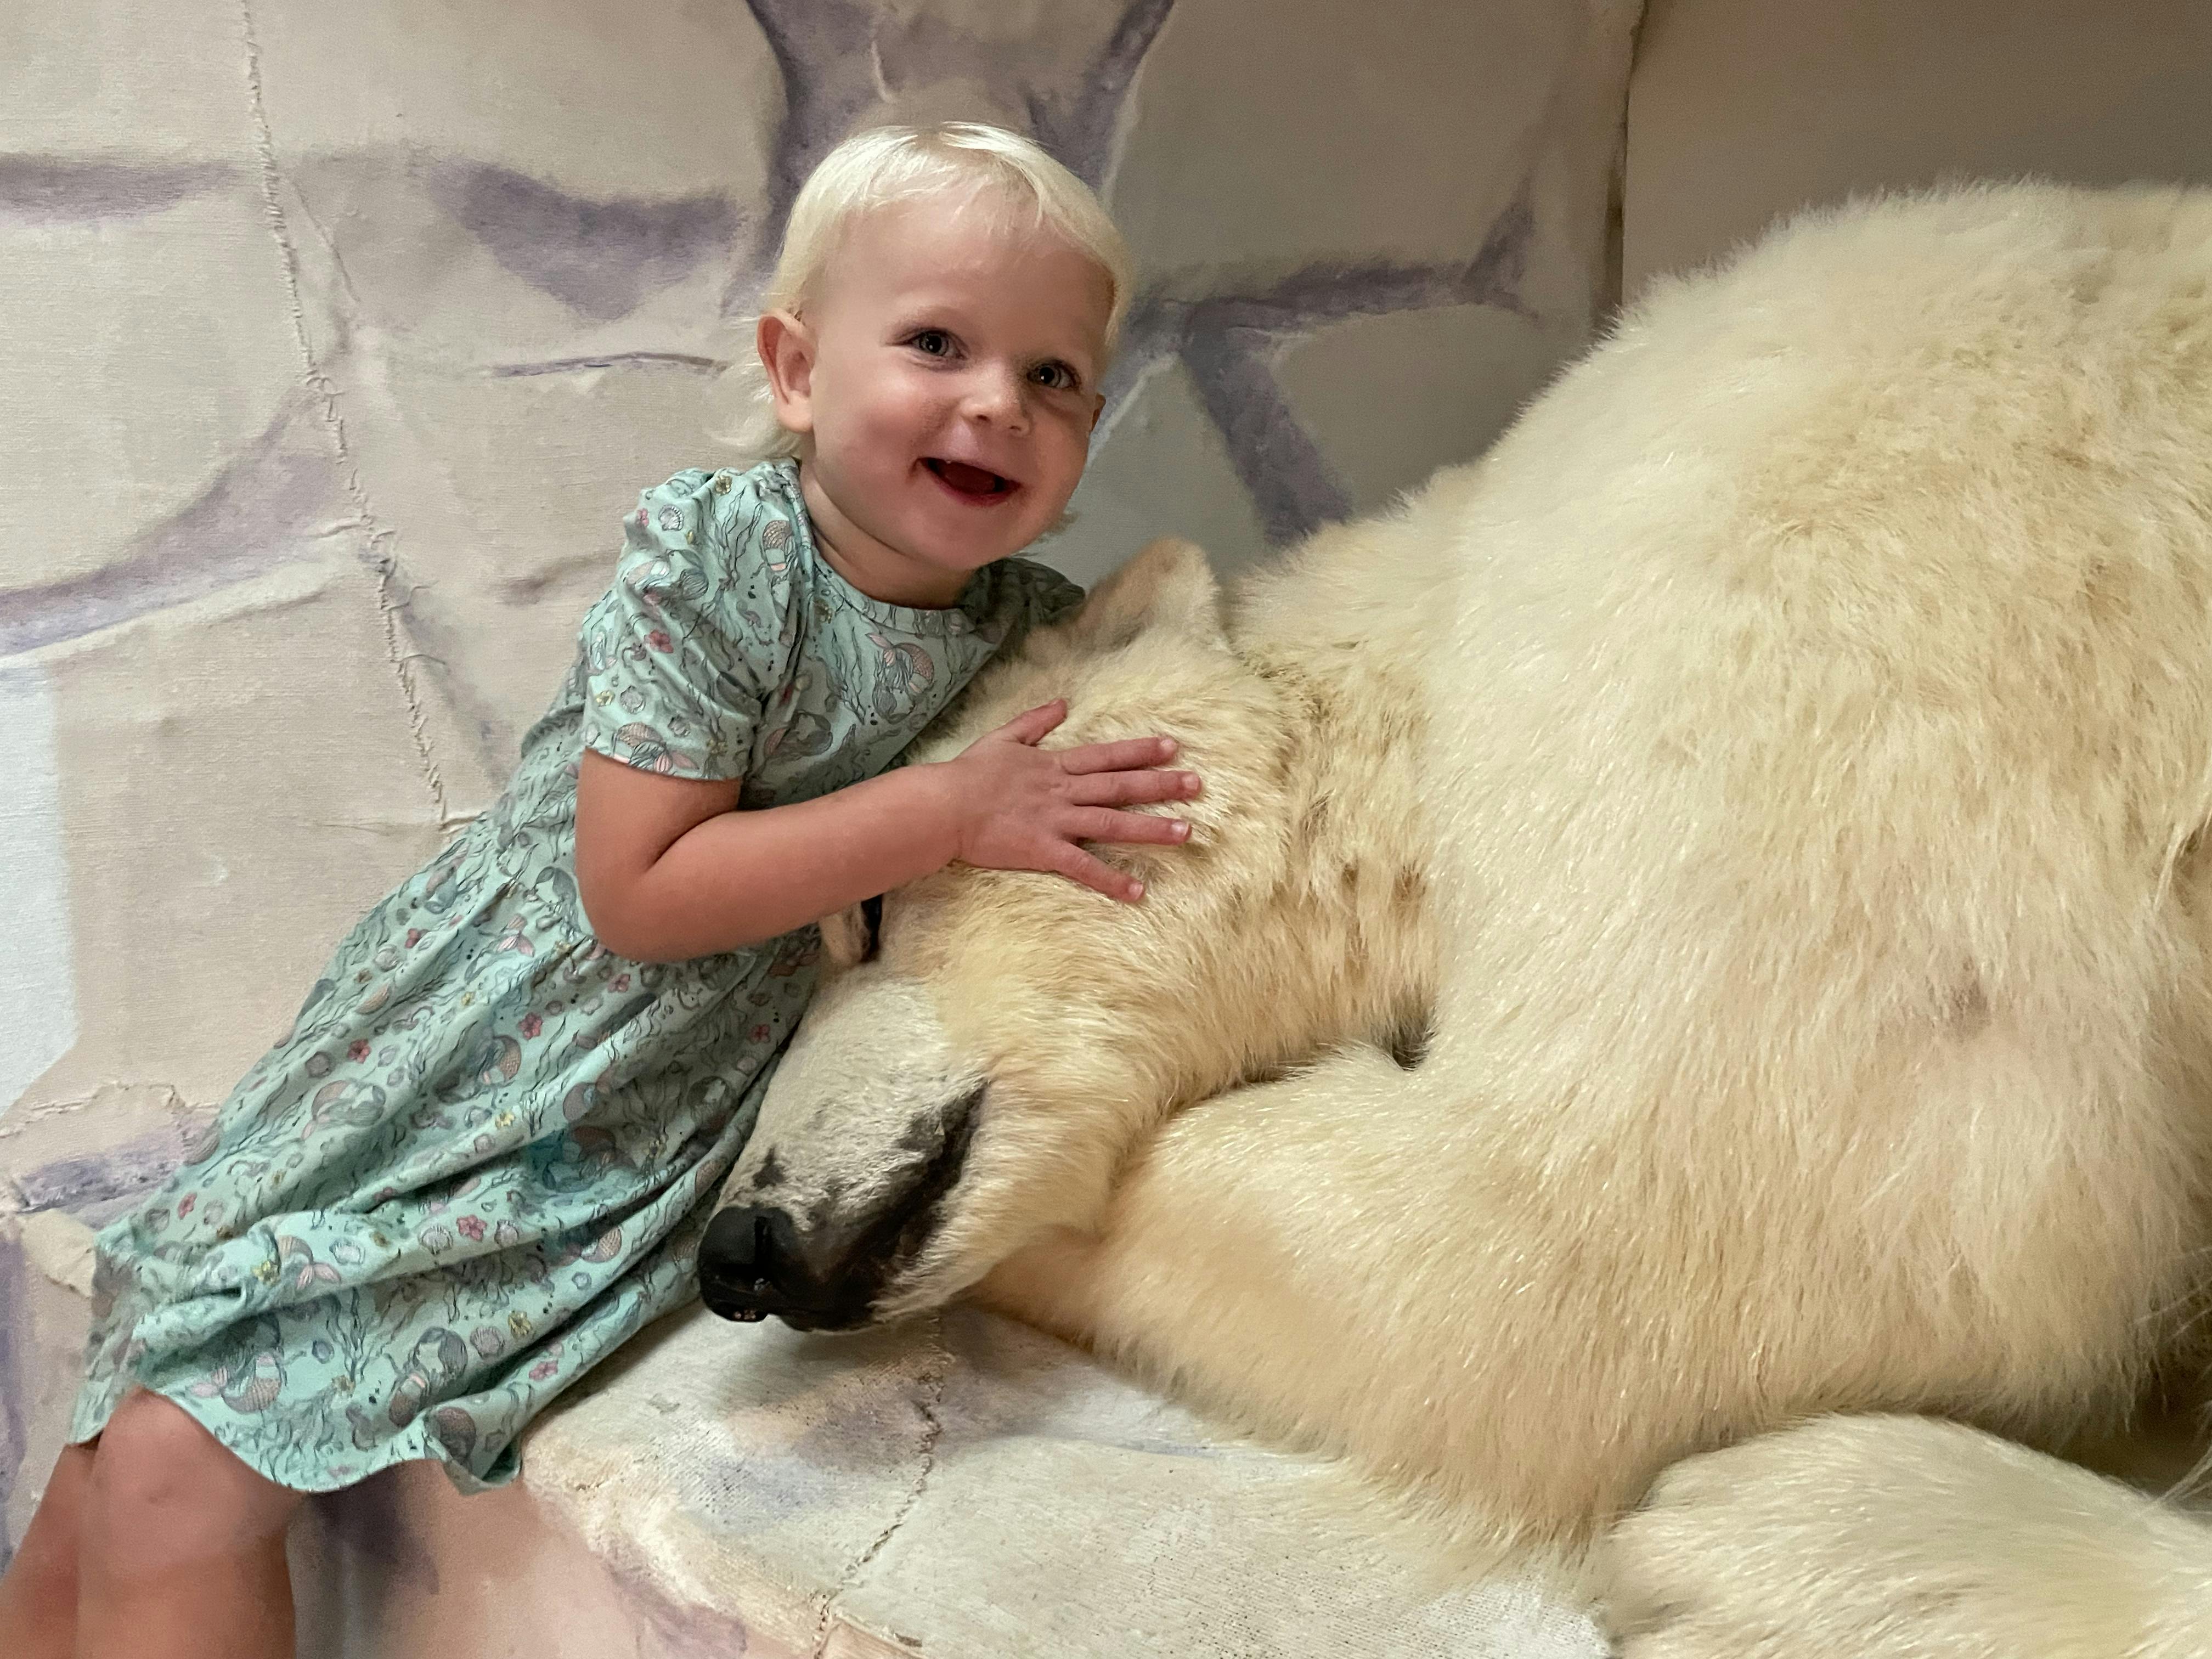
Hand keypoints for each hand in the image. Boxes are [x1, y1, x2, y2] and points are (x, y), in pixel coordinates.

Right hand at [937, 700, 1201, 900]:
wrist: (942, 807)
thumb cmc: (968, 775)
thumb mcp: (1003, 738)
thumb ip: (1036, 721)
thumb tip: (1062, 702)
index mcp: (1054, 765)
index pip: (1107, 755)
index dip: (1141, 751)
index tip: (1173, 747)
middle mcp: (1062, 791)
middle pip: (1120, 786)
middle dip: (1161, 785)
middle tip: (1197, 784)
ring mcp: (1055, 821)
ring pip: (1112, 823)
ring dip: (1151, 828)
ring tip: (1187, 831)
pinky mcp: (1043, 850)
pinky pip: (1083, 867)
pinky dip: (1111, 880)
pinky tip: (1138, 892)